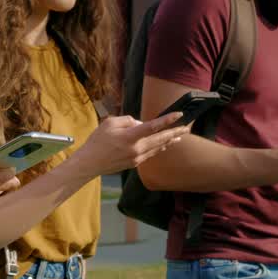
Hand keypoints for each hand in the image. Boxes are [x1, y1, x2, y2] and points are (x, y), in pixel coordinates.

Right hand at [68, 112, 190, 176]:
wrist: (90, 163)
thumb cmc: (97, 141)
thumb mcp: (110, 123)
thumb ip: (128, 120)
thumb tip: (140, 124)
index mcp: (130, 137)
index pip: (153, 126)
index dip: (167, 120)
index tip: (179, 115)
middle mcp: (137, 149)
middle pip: (160, 140)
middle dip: (175, 133)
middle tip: (187, 128)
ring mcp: (137, 158)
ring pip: (158, 148)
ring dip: (169, 141)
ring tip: (180, 137)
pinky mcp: (134, 163)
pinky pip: (150, 153)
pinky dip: (158, 148)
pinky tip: (163, 145)